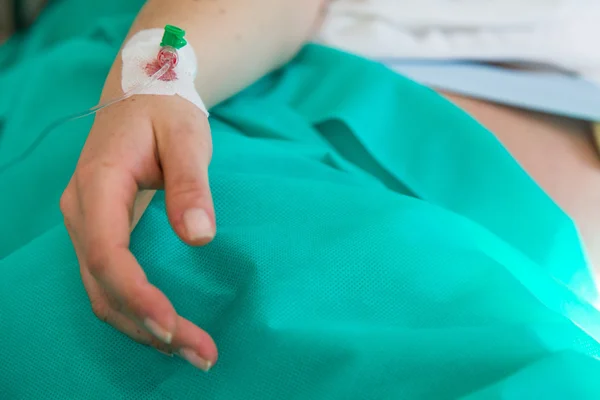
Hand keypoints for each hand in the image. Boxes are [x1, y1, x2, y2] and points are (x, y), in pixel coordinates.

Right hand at [60, 94, 216, 370]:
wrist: (142, 97)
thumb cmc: (166, 113)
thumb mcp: (187, 138)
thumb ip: (190, 184)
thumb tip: (199, 236)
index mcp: (98, 185)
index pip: (109, 254)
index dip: (139, 296)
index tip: (175, 327)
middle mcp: (82, 212)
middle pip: (104, 286)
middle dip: (150, 326)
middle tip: (201, 354)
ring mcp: (87, 225)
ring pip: (102, 293)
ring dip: (142, 327)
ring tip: (191, 350)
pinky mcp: (100, 233)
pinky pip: (108, 283)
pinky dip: (135, 311)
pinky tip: (166, 327)